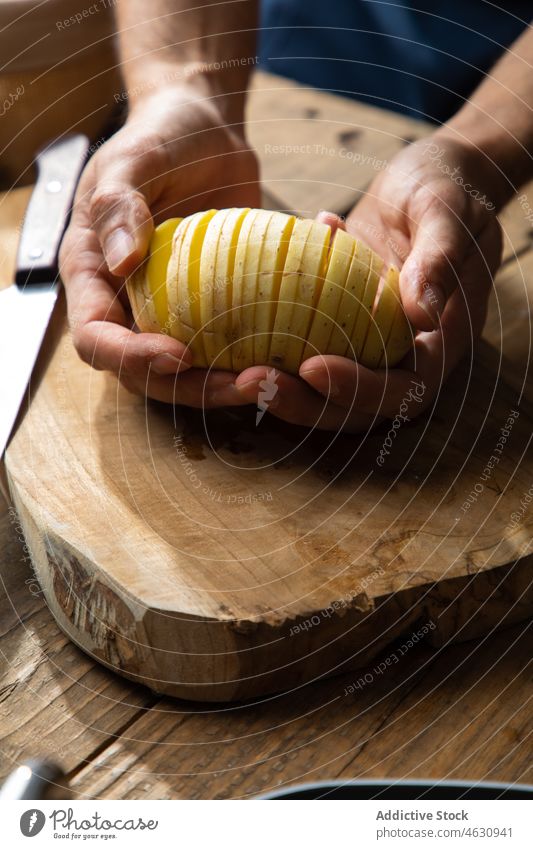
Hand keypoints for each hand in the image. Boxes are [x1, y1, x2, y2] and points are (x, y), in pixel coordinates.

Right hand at [60, 86, 258, 406]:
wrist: (206, 130)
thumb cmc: (161, 137)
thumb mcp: (133, 158)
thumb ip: (117, 204)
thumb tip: (119, 263)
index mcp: (94, 278)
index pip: (96, 339)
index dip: (130, 358)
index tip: (177, 355)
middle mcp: (128, 306)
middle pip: (148, 373)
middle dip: (193, 389)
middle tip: (247, 382)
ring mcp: (172, 313)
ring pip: (193, 373)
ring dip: (229, 385)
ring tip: (274, 378)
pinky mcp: (214, 311)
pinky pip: (231, 345)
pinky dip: (259, 353)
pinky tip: (300, 348)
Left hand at [235, 134, 502, 430]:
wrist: (434, 175)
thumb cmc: (450, 187)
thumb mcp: (448, 212)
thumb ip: (439, 259)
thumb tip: (422, 312)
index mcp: (442, 340)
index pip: (403, 388)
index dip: (358, 390)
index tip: (312, 368)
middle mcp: (405, 352)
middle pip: (356, 403)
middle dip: (304, 401)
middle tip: (251, 381)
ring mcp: (370, 340)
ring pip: (325, 383)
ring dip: (281, 384)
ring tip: (234, 373)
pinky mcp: (342, 322)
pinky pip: (307, 343)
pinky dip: (274, 341)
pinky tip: (245, 310)